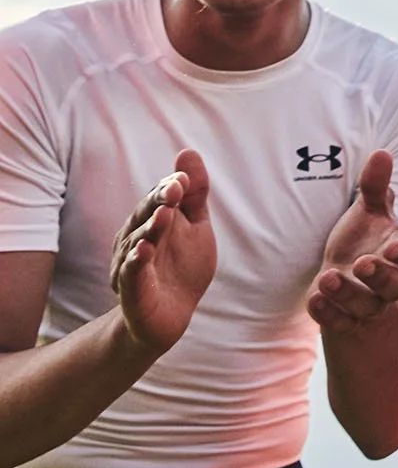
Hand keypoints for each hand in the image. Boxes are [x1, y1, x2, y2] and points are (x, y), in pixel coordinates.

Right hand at [111, 151, 216, 355]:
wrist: (172, 317)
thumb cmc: (182, 267)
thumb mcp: (196, 226)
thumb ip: (194, 193)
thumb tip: (187, 151)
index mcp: (151, 221)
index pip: (158, 199)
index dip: (169, 188)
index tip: (183, 179)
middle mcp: (135, 239)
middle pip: (144, 215)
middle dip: (158, 201)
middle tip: (173, 188)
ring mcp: (131, 264)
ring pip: (137, 242)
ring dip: (150, 227)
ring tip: (164, 214)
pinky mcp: (132, 291)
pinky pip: (132, 273)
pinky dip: (136, 261)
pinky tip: (145, 250)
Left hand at [306, 149, 397, 330]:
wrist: (347, 276)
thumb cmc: (363, 237)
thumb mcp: (368, 209)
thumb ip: (376, 185)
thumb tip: (382, 153)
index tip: (393, 247)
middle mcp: (390, 281)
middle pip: (396, 286)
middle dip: (380, 277)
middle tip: (362, 264)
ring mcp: (368, 302)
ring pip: (368, 306)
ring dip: (348, 294)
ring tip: (328, 277)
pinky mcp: (345, 317)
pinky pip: (341, 322)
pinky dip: (328, 313)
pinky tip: (314, 298)